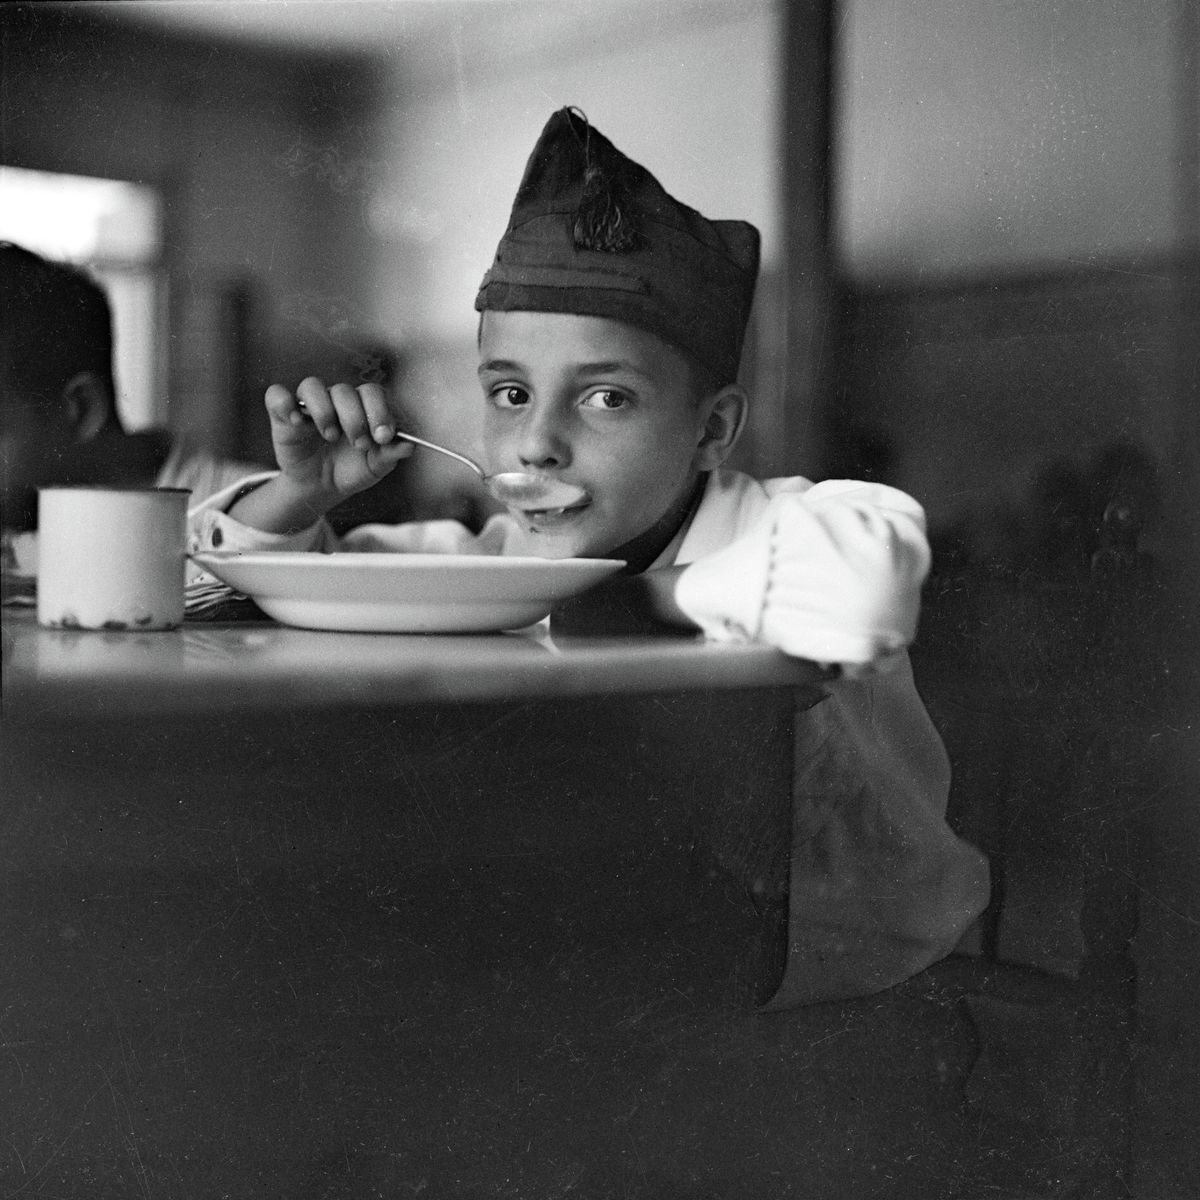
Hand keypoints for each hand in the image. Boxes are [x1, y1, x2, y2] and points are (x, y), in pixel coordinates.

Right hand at [265, 377, 412, 503]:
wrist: (321, 487)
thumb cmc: (351, 470)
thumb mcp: (375, 468)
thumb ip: (391, 455)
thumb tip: (410, 446)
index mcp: (361, 407)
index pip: (371, 393)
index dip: (379, 411)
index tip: (383, 437)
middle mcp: (335, 400)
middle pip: (345, 391)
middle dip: (355, 418)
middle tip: (359, 443)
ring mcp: (308, 405)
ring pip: (312, 386)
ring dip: (324, 411)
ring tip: (330, 436)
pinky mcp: (283, 415)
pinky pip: (277, 395)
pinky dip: (285, 404)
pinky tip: (297, 422)